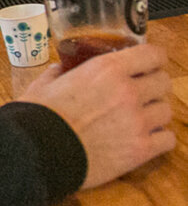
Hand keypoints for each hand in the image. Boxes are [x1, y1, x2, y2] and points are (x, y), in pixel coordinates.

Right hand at [18, 44, 173, 188]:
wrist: (37, 151)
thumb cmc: (37, 115)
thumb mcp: (44, 83)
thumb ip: (59, 72)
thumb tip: (62, 69)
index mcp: (106, 69)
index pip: (152, 54)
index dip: (151, 58)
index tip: (146, 63)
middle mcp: (129, 91)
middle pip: (163, 82)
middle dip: (153, 85)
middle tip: (139, 91)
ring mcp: (138, 122)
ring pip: (166, 110)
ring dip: (154, 112)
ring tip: (138, 117)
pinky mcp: (141, 150)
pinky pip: (168, 139)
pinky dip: (158, 137)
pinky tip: (142, 138)